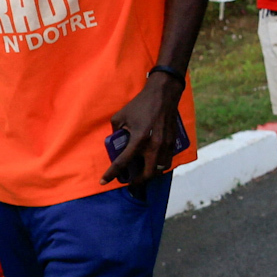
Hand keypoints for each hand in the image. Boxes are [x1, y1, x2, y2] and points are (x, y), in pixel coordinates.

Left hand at [103, 72, 183, 188]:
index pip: (122, 163)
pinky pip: (167, 160)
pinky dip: (160, 165)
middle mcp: (154, 145)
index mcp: (139, 139)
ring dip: (150, 174)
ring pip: (160, 169)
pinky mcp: (172, 141)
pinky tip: (153, 162)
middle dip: (137, 181)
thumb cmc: (140, 104)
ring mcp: (165, 144)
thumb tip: (115, 142)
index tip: (103, 181)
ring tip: (142, 172)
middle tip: (129, 180)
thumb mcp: (120, 117)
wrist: (163, 94)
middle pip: (147, 173)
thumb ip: (115, 132)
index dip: (111, 174)